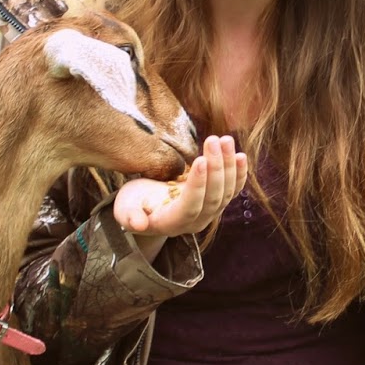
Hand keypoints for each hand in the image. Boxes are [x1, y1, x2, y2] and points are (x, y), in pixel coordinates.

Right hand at [114, 135, 247, 252]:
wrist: (149, 207)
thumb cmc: (134, 204)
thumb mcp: (124, 209)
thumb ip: (129, 216)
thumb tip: (136, 224)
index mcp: (172, 223)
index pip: (190, 206)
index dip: (198, 185)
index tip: (201, 160)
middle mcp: (196, 221)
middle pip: (213, 197)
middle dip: (216, 168)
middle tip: (214, 140)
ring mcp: (210, 213)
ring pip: (226, 192)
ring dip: (229, 165)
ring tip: (226, 140)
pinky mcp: (217, 201)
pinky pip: (233, 189)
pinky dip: (239, 173)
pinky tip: (240, 156)